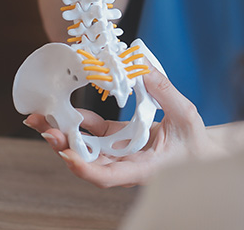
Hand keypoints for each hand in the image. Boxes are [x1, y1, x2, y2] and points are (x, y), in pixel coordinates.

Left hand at [23, 67, 225, 187]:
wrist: (201, 151)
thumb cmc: (195, 142)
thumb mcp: (185, 114)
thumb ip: (164, 91)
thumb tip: (141, 66)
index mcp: (142, 169)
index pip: (109, 176)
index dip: (86, 169)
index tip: (68, 156)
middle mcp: (125, 165)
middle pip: (88, 163)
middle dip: (63, 147)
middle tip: (43, 128)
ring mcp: (120, 153)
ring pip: (86, 148)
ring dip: (64, 134)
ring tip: (42, 119)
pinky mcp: (118, 140)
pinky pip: (95, 133)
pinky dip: (80, 122)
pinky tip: (68, 110)